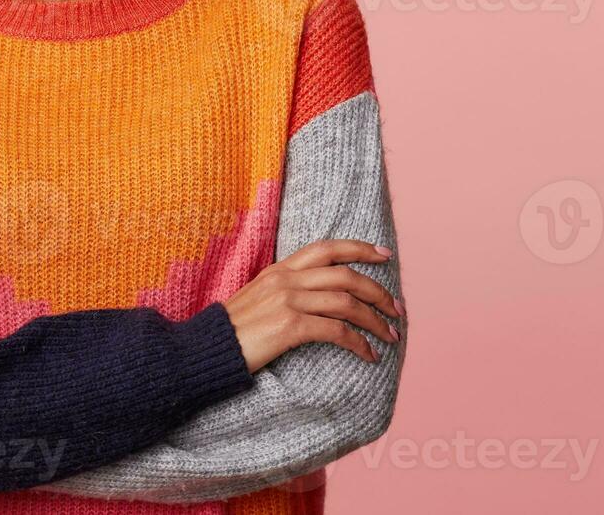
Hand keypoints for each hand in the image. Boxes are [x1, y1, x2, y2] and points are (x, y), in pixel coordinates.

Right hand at [222, 238, 402, 372]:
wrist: (206, 349)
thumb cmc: (232, 330)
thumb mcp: (258, 298)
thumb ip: (284, 290)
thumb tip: (315, 296)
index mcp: (279, 269)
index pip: (326, 248)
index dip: (359, 248)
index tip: (385, 255)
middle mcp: (286, 279)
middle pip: (345, 275)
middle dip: (378, 291)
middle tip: (397, 308)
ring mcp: (287, 300)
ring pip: (347, 302)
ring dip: (375, 320)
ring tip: (390, 336)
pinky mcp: (289, 326)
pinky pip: (336, 330)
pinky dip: (359, 343)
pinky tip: (369, 355)